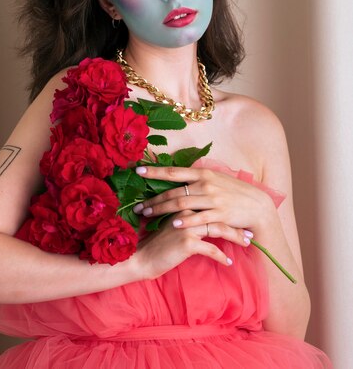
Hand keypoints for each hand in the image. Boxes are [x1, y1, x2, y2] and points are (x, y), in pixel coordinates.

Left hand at [134, 165, 275, 233]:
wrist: (258, 206)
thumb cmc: (234, 192)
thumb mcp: (216, 179)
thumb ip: (197, 178)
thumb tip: (179, 176)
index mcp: (203, 173)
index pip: (174, 171)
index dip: (155, 171)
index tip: (137, 170)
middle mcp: (206, 184)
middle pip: (173, 192)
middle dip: (153, 200)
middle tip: (138, 207)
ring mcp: (213, 199)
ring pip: (182, 204)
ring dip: (162, 210)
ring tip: (147, 215)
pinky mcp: (220, 215)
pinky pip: (199, 218)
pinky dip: (185, 221)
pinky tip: (173, 224)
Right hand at [135, 210, 250, 279]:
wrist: (140, 257)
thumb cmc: (155, 243)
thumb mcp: (171, 224)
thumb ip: (186, 216)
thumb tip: (203, 217)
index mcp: (184, 204)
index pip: (211, 205)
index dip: (228, 212)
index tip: (241, 218)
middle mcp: (187, 211)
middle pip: (218, 214)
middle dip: (237, 224)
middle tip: (250, 232)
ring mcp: (187, 226)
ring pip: (219, 229)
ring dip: (235, 237)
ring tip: (246, 244)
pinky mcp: (187, 242)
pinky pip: (211, 249)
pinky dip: (221, 256)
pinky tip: (228, 262)